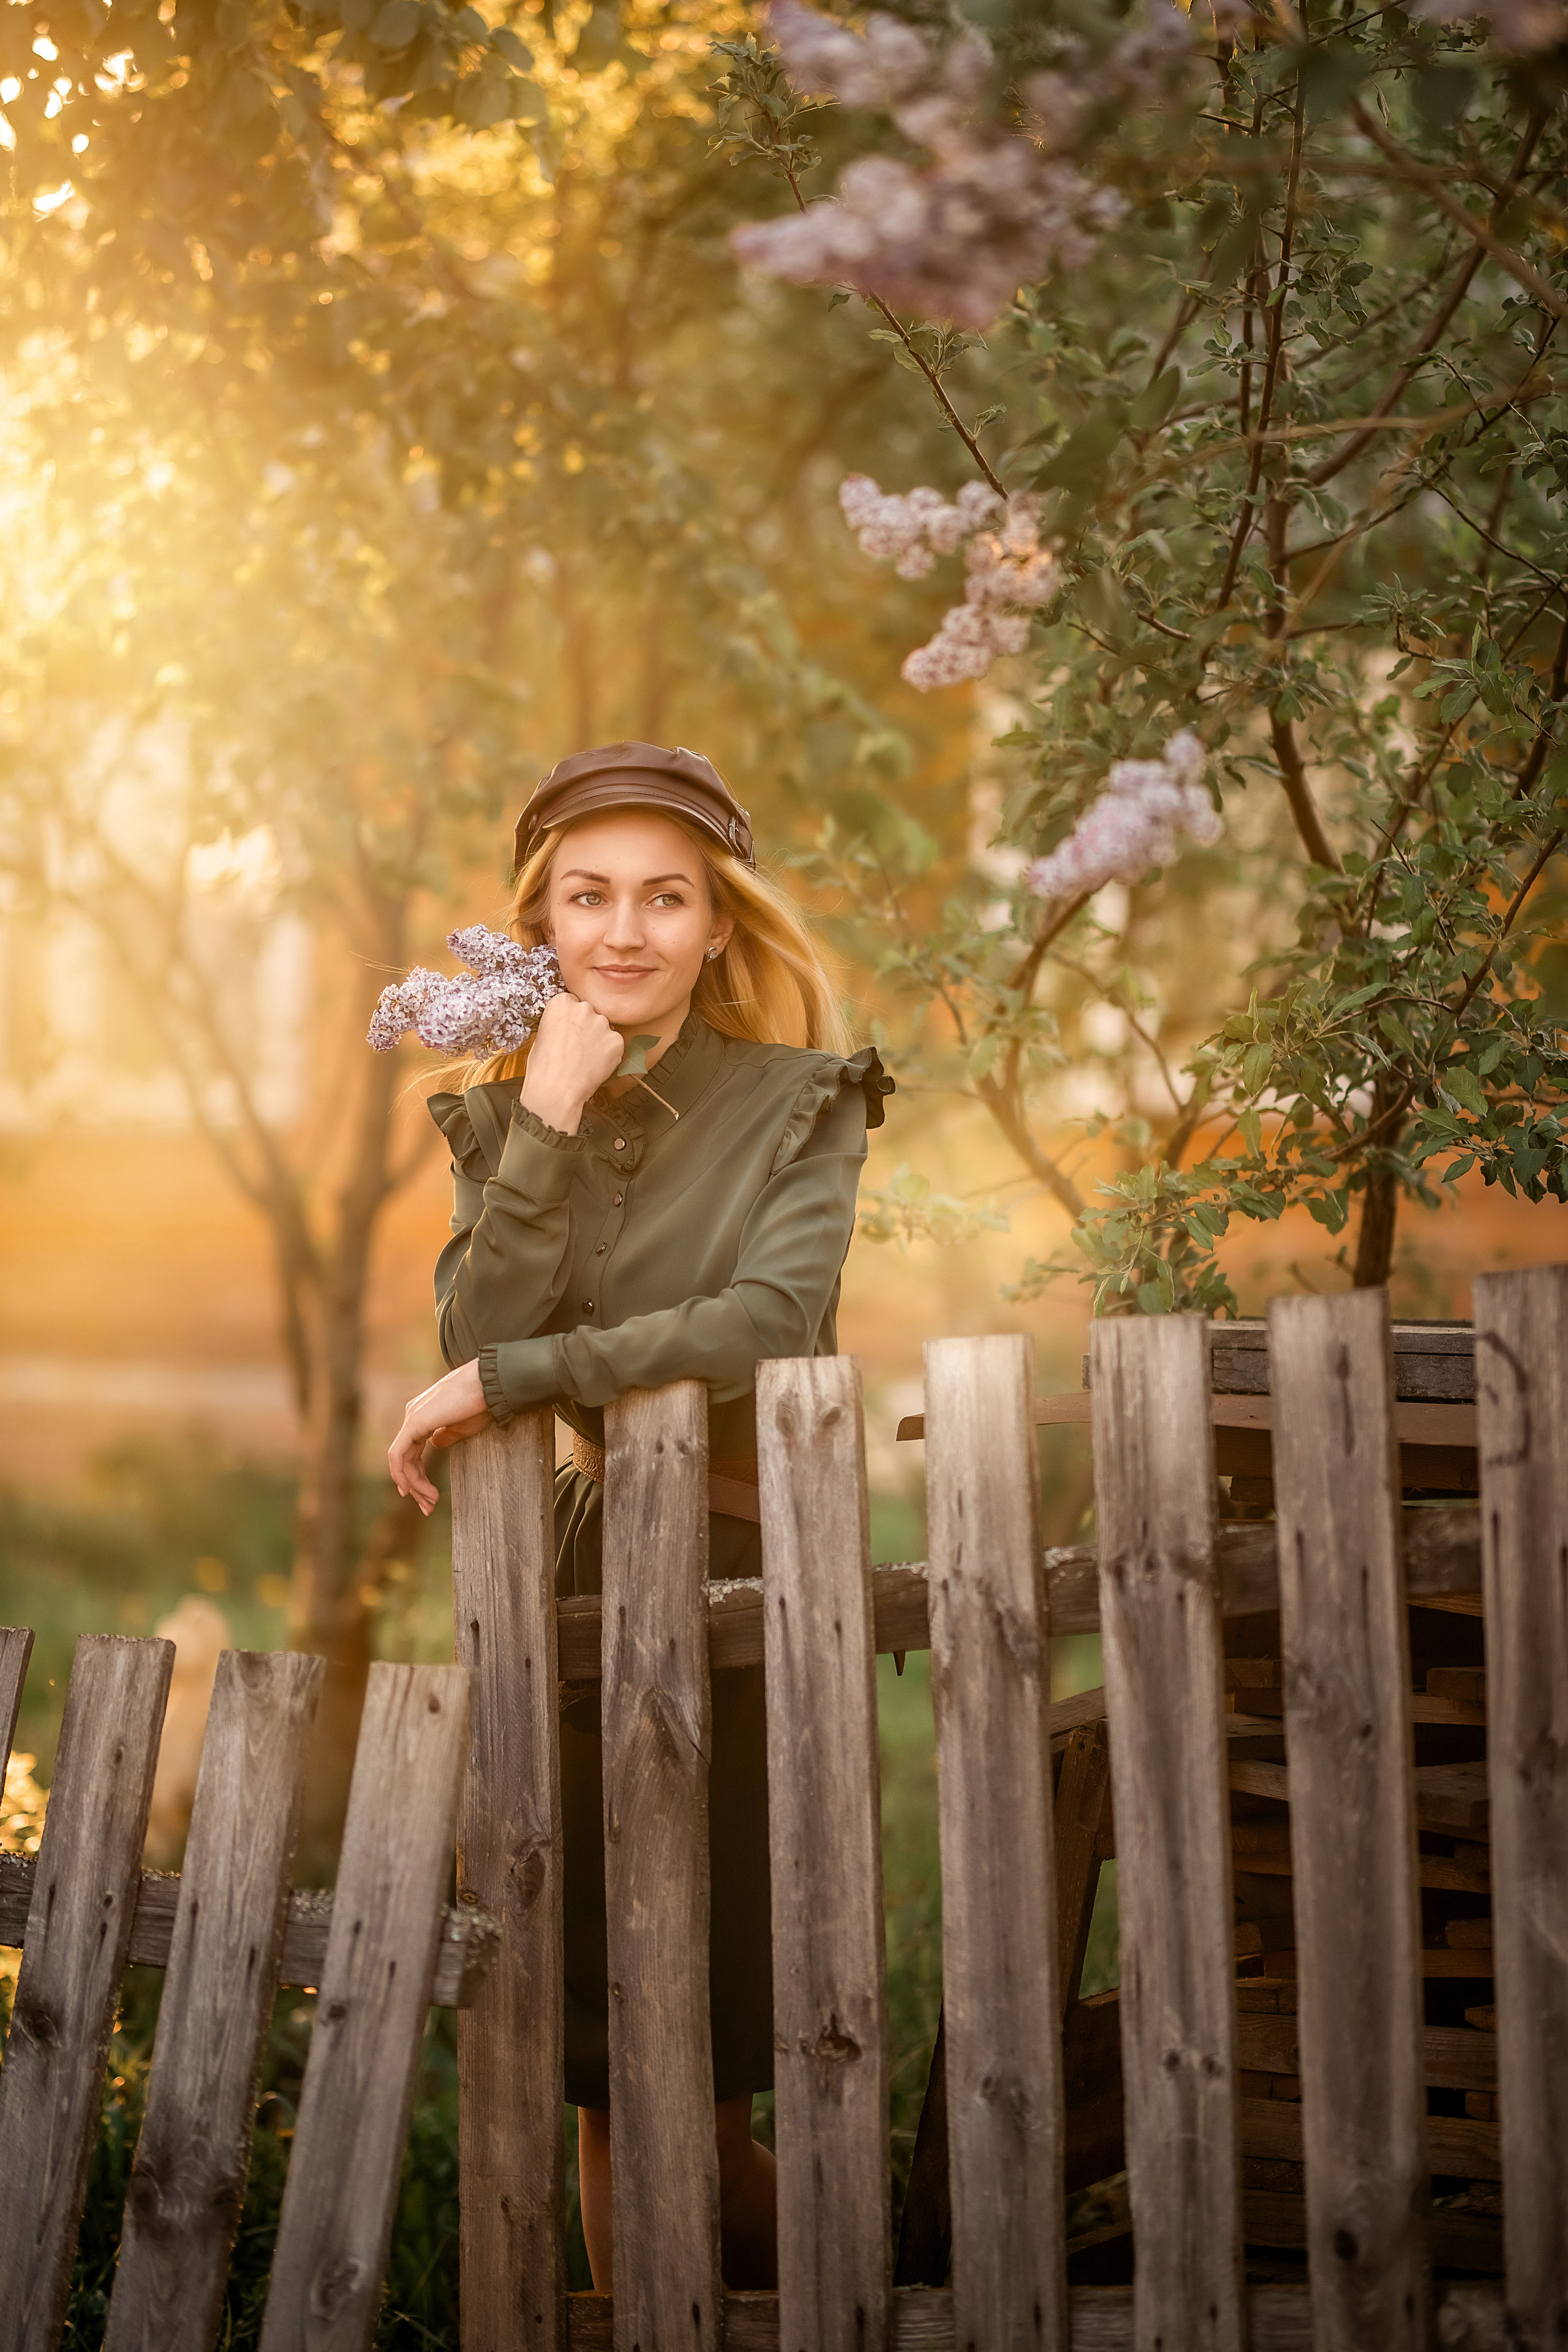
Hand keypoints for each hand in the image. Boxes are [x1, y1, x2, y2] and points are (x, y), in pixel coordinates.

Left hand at [388, 1359, 490, 1514]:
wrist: (488, 1385)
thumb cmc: (481, 1404)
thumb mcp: (462, 1427)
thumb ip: (447, 1437)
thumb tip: (436, 1445)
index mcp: (423, 1416)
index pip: (413, 1453)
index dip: (419, 1478)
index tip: (432, 1499)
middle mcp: (413, 1416)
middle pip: (406, 1459)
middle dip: (416, 1486)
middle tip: (428, 1508)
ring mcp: (412, 1418)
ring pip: (401, 1460)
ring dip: (414, 1485)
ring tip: (430, 1503)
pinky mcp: (415, 1422)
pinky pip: (399, 1454)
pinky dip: (402, 1474)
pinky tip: (410, 1490)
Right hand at [522, 992, 624, 1134]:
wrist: (557, 1089)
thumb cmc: (543, 1067)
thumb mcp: (542, 1035)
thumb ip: (559, 1023)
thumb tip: (568, 1026)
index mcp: (561, 1002)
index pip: (573, 1003)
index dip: (571, 1020)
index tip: (569, 1032)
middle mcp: (584, 1008)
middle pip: (590, 1013)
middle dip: (586, 1027)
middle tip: (578, 1047)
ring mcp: (602, 1024)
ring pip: (604, 1029)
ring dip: (599, 1040)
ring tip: (585, 1059)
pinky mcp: (616, 1041)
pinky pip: (615, 1044)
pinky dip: (609, 1054)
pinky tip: (595, 1065)